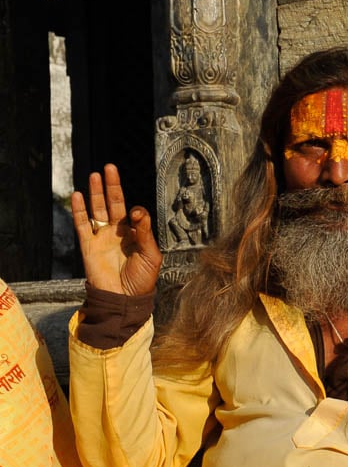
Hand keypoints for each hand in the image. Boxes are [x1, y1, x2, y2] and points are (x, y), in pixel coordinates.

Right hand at [71, 164, 161, 295]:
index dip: (134, 211)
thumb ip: (145, 232)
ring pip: (97, 210)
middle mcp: (118, 233)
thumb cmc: (142, 280)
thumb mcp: (151, 255)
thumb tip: (135, 211)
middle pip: (113, 204)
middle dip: (111, 186)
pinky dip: (79, 210)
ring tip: (95, 175)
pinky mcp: (88, 246)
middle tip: (110, 167)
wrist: (125, 299)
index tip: (134, 216)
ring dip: (96, 193)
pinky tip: (78, 195)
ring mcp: (102, 238)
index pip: (133, 213)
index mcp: (136, 234)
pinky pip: (82, 224)